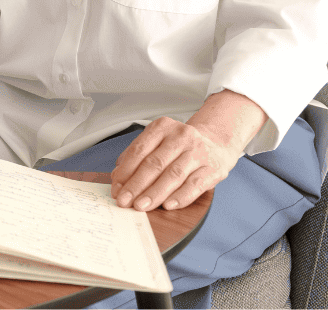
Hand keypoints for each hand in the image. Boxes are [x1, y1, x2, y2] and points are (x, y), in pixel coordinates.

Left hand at [109, 117, 241, 211]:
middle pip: (154, 163)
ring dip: (155, 193)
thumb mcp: (157, 142)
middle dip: (137, 185)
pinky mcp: (214, 168)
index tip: (117, 188)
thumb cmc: (179, 146)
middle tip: (125, 201)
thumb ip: (136, 157)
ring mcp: (199, 152)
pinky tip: (168, 205)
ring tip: (142, 206)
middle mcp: (181, 136)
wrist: (216, 142)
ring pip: (173, 175)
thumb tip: (117, 177)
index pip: (139, 150)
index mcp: (162, 127)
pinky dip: (180, 197)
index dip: (126, 171)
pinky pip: (195, 185)